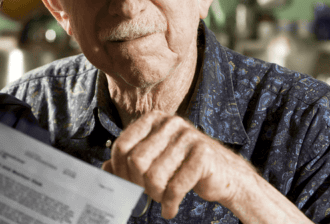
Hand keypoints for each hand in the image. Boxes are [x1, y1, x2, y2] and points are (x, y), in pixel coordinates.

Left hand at [102, 111, 254, 219]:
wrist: (225, 175)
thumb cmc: (183, 166)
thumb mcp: (154, 160)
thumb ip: (128, 161)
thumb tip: (105, 168)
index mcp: (153, 119)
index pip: (122, 145)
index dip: (120, 170)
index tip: (127, 184)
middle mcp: (169, 123)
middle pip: (135, 160)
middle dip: (138, 183)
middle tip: (147, 193)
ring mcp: (187, 136)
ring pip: (154, 175)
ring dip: (155, 195)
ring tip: (162, 198)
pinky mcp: (202, 154)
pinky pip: (175, 186)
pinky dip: (169, 203)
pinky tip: (170, 209)